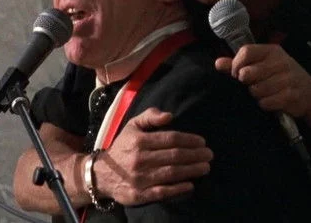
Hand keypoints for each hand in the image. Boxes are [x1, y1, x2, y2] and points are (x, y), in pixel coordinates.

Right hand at [94, 108, 212, 204]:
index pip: (170, 139)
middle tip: (209, 155)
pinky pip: (161, 192)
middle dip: (195, 155)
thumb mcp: (132, 126)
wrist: (101, 174)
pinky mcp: (138, 195)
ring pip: (170, 173)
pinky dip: (177, 189)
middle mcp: (139, 159)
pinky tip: (190, 185)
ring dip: (191, 170)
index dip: (189, 140)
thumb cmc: (123, 147)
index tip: (202, 142)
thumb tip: (169, 116)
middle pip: (174, 156)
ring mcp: (139, 178)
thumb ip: (149, 116)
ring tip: (205, 167)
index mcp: (139, 141)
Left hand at [215, 44, 310, 124]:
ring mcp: (288, 79)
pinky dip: (265, 105)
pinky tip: (272, 102)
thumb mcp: (265, 67)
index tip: (237, 75)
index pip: (246, 52)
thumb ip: (240, 65)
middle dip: (247, 84)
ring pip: (255, 90)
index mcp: (272, 51)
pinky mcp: (291, 95)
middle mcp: (281, 62)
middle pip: (248, 73)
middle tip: (253, 86)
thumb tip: (218, 63)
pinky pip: (266, 102)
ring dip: (256, 96)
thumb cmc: (284, 79)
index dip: (236, 65)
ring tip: (265, 94)